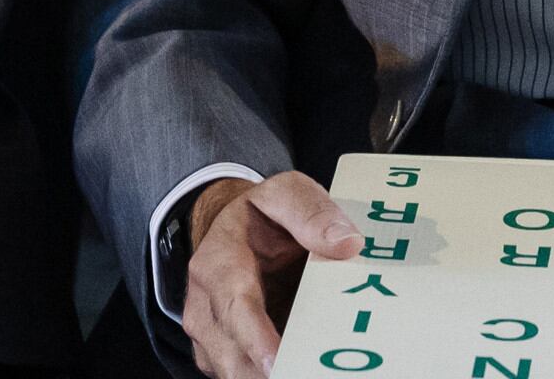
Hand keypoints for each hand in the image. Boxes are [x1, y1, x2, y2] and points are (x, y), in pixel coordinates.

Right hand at [181, 171, 359, 378]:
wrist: (234, 232)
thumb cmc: (262, 217)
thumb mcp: (287, 194)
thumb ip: (313, 213)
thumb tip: (347, 244)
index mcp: (218, 263)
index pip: (235, 306)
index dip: (256, 339)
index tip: (279, 363)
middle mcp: (205, 306)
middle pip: (234, 355)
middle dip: (272, 373)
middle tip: (312, 371)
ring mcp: (210, 337)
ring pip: (239, 373)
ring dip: (279, 374)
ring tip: (314, 368)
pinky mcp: (224, 356)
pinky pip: (247, 375)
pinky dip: (277, 374)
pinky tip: (306, 367)